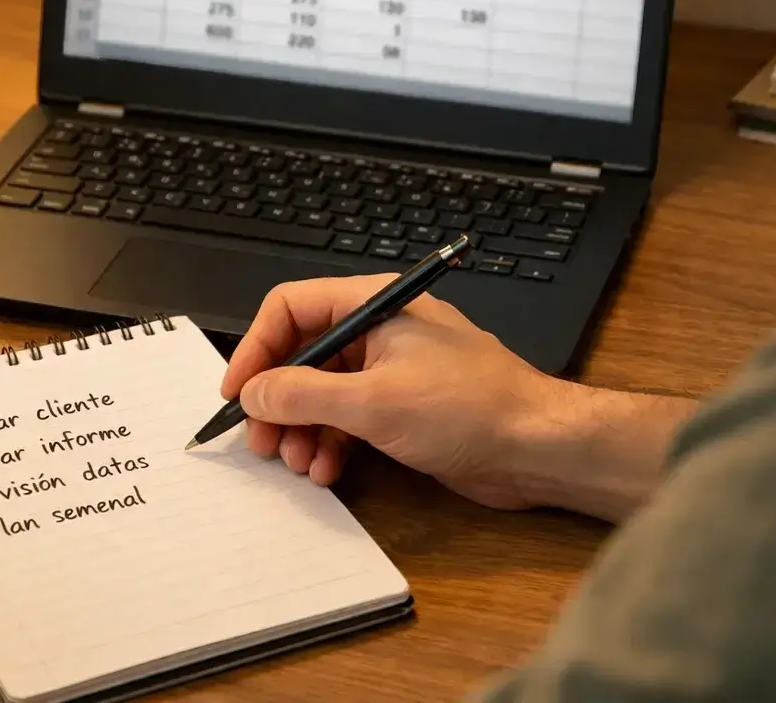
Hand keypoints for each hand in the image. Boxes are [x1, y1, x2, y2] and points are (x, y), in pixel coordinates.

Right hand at [221, 275, 586, 508]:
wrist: (537, 447)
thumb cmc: (469, 408)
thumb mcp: (373, 402)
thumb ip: (303, 395)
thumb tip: (252, 393)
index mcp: (373, 305)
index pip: (292, 308)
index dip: (257, 347)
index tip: (237, 392)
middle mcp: (379, 331)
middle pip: (302, 355)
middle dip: (277, 401)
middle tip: (262, 442)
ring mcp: (391, 370)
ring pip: (322, 393)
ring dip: (302, 430)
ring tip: (298, 464)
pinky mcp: (403, 409)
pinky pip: (348, 420)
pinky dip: (331, 444)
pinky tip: (327, 471)